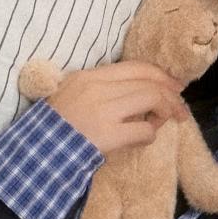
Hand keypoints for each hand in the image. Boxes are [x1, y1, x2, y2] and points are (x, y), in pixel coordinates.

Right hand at [46, 61, 190, 155]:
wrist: (37, 152)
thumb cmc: (53, 128)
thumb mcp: (72, 98)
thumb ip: (101, 93)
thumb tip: (135, 99)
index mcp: (88, 76)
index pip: (134, 67)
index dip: (160, 74)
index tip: (174, 85)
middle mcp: (97, 87)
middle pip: (147, 81)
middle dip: (170, 94)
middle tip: (180, 109)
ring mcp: (102, 110)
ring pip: (150, 98)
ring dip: (165, 111)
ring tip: (166, 122)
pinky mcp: (107, 134)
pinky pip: (143, 131)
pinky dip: (150, 135)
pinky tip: (144, 139)